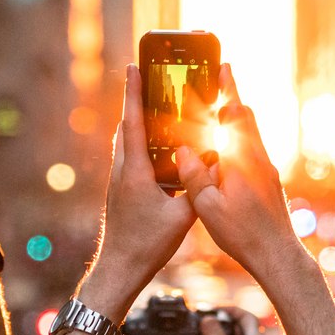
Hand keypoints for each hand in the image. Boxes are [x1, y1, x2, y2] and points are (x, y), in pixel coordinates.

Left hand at [81, 66, 196, 317]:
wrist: (120, 268)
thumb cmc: (148, 244)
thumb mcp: (183, 217)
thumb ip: (199, 188)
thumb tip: (216, 166)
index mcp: (135, 171)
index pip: (133, 121)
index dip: (134, 92)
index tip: (133, 66)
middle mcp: (122, 170)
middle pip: (127, 125)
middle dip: (137, 99)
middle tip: (149, 78)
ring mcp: (119, 180)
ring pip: (126, 141)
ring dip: (138, 121)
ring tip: (154, 106)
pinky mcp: (121, 190)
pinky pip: (129, 156)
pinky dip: (140, 142)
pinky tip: (156, 147)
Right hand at [174, 66, 303, 282]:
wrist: (278, 255)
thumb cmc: (243, 234)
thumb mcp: (208, 206)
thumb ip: (194, 175)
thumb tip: (183, 150)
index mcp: (242, 159)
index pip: (235, 113)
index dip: (228, 89)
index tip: (223, 66)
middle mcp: (258, 159)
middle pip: (246, 118)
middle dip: (231, 99)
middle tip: (218, 82)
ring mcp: (266, 170)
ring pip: (250, 135)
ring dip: (235, 120)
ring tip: (217, 112)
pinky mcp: (268, 182)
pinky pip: (252, 151)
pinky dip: (238, 141)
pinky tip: (225, 152)